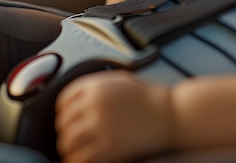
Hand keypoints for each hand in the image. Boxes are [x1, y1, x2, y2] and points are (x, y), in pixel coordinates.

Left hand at [55, 70, 174, 162]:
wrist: (171, 115)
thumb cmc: (148, 98)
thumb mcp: (120, 80)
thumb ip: (95, 86)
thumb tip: (72, 100)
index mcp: (96, 87)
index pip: (63, 100)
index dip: (63, 111)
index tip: (67, 118)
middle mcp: (95, 105)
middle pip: (63, 122)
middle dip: (66, 130)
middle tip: (73, 136)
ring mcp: (100, 127)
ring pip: (67, 142)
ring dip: (69, 147)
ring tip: (77, 149)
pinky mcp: (108, 148)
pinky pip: (79, 159)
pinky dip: (77, 160)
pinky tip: (84, 159)